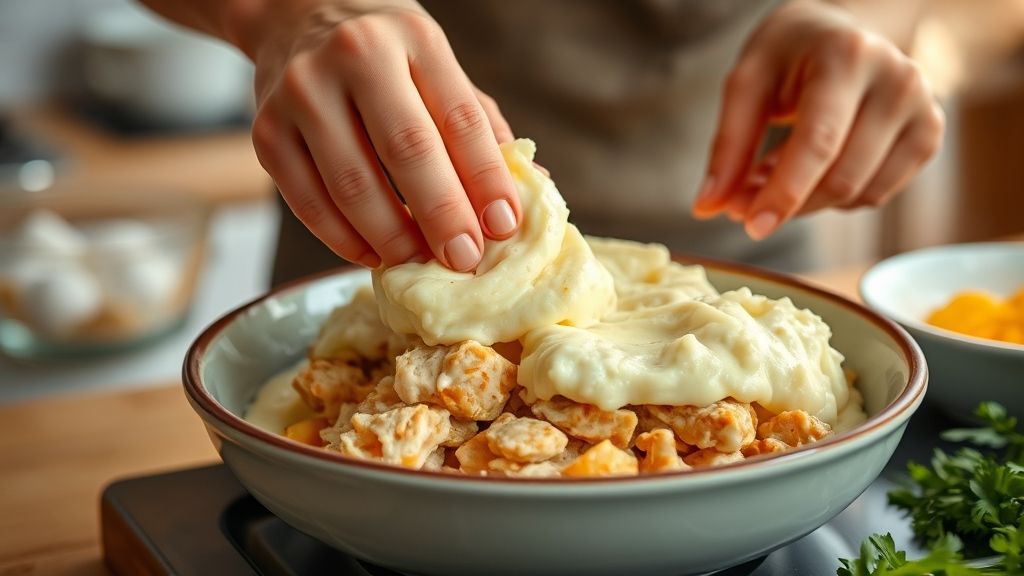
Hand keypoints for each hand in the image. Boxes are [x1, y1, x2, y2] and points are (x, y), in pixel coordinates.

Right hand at [248, 1, 518, 269]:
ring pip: (352, 186)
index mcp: (415, 40)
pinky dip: (345, 240)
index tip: (505, 227)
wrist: (296, 14)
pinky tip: (374, 254)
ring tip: (420, 263)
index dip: (486, 180)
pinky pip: (308, 203)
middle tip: (465, 261)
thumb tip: (530, 190)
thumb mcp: (438, 67)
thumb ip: (480, 127)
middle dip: (442, 216)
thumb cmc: (386, 54)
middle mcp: (355, 57)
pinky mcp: (266, 132)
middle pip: (407, 152)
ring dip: (393, 237)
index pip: (461, 118)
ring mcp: (302, 93)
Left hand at [692, 0, 944, 239]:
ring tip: (776, 171)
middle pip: (841, 177)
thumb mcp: (747, 83)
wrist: (842, 31)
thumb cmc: (789, 55)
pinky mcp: (929, 135)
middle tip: (743, 200)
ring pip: (859, 193)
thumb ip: (728, 146)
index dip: (784, 192)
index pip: (819, 142)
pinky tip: (816, 169)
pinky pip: (876, 195)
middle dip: (787, 201)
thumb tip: (708, 208)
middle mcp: (898, 80)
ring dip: (808, 201)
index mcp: (848, 57)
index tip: (751, 226)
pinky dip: (836, 197)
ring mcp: (922, 108)